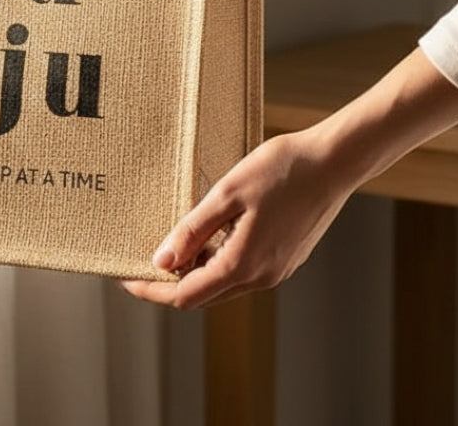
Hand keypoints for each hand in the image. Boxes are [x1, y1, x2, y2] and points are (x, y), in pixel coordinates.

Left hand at [122, 128, 355, 309]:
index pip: (184, 295)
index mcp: (243, 265)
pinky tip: (205, 235)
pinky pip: (240, 270)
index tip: (124, 277)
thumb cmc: (281, 170)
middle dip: (167, 282)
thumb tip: (159, 262)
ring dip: (193, 270)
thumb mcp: (227, 194)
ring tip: (169, 242)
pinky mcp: (284, 258)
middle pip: (202, 295)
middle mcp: (261, 277)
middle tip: (138, 260)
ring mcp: (276, 270)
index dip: (150, 289)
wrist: (333, 162)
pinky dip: (216, 260)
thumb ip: (192, 231)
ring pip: (222, 283)